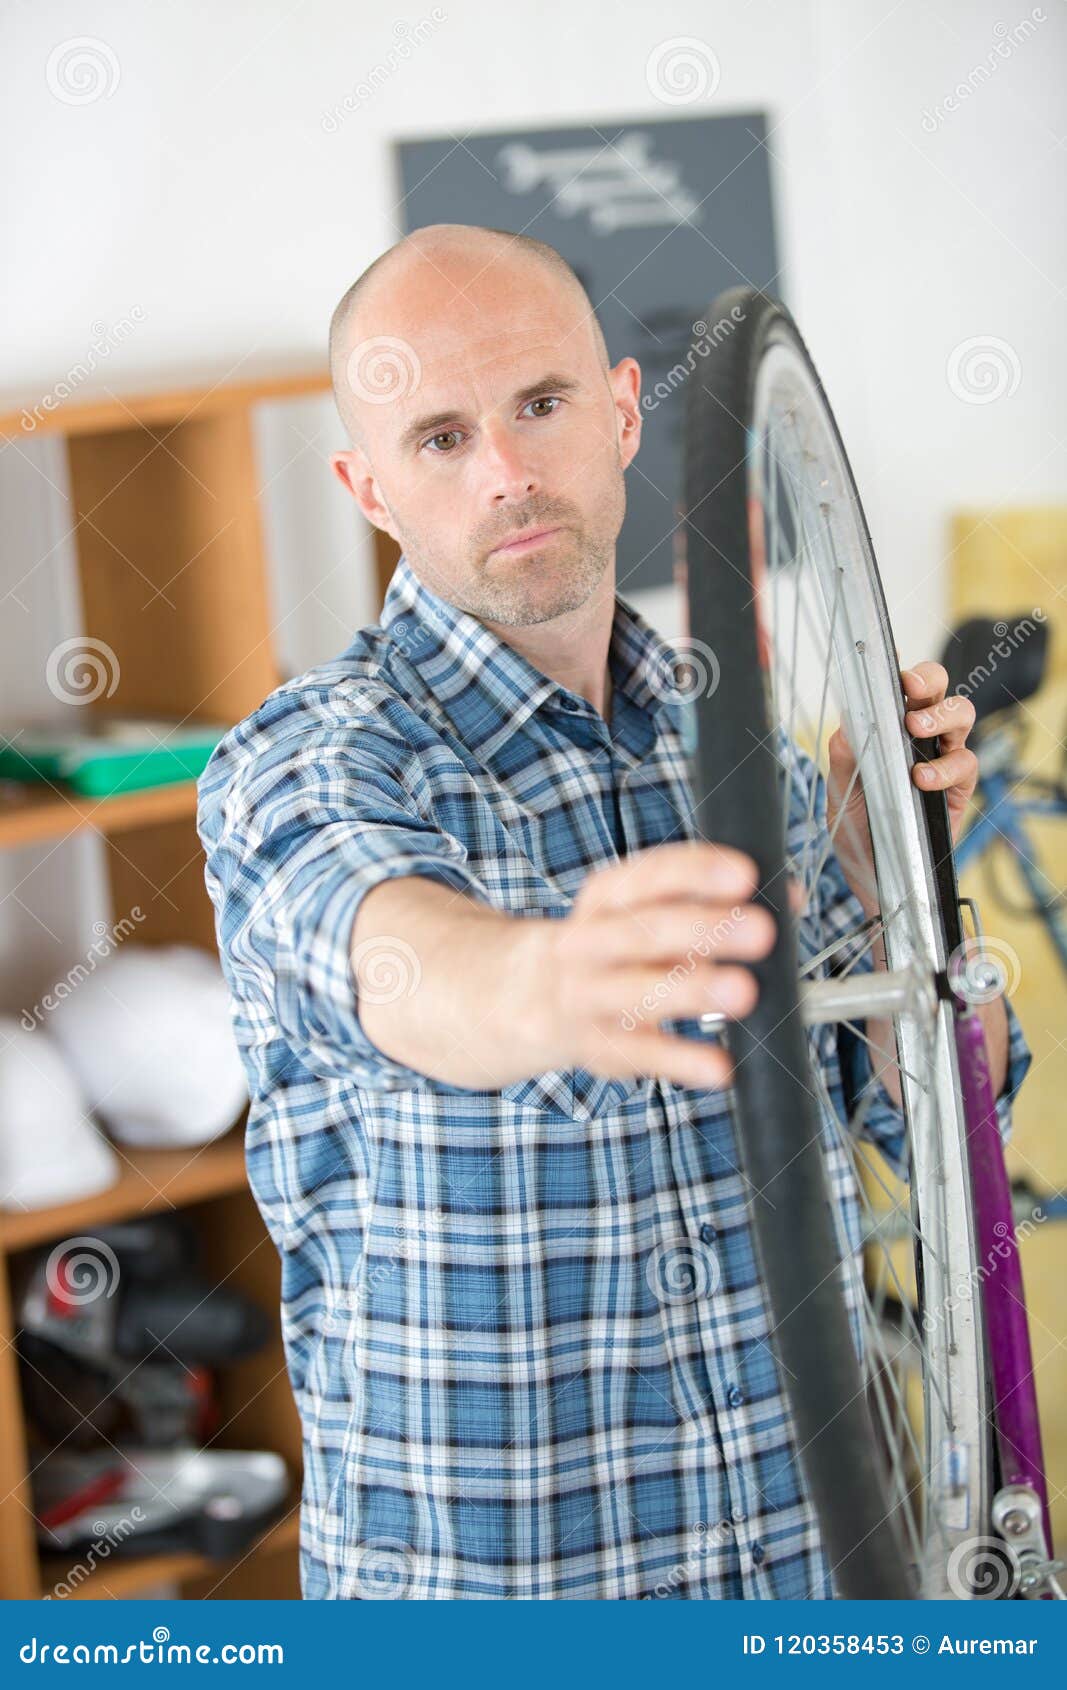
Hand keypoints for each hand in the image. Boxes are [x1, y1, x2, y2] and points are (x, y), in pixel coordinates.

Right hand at [541, 841, 777, 1090]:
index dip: (698, 873)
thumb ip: (717, 901)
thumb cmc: (620, 948)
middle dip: (706, 929)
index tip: (746, 875)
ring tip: (745, 992)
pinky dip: (682, 1061)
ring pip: (638, 992)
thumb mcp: (651, 911)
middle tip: (761, 931)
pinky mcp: (600, 1047)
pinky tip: (721, 1067)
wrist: (537, 998)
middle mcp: (589, 942)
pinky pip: (643, 1054)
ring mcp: (589, 997)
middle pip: (646, 931)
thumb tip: (789, 896)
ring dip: (693, 990)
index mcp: (607, 896)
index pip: (651, 875)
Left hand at [826, 660, 977, 915]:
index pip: (902, 690)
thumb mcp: (840, 796)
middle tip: (911, 695)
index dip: (904, 675)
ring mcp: (942, 760)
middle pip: (939, 692)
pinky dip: (945, 768)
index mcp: (889, 730)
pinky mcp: (959, 790)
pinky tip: (922, 779)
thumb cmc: (857, 831)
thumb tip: (844, 729)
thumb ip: (843, 763)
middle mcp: (920, 739)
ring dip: (942, 717)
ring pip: (961, 717)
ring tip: (916, 731)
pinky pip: (965, 765)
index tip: (893, 672)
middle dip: (930, 683)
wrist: (875, 880)